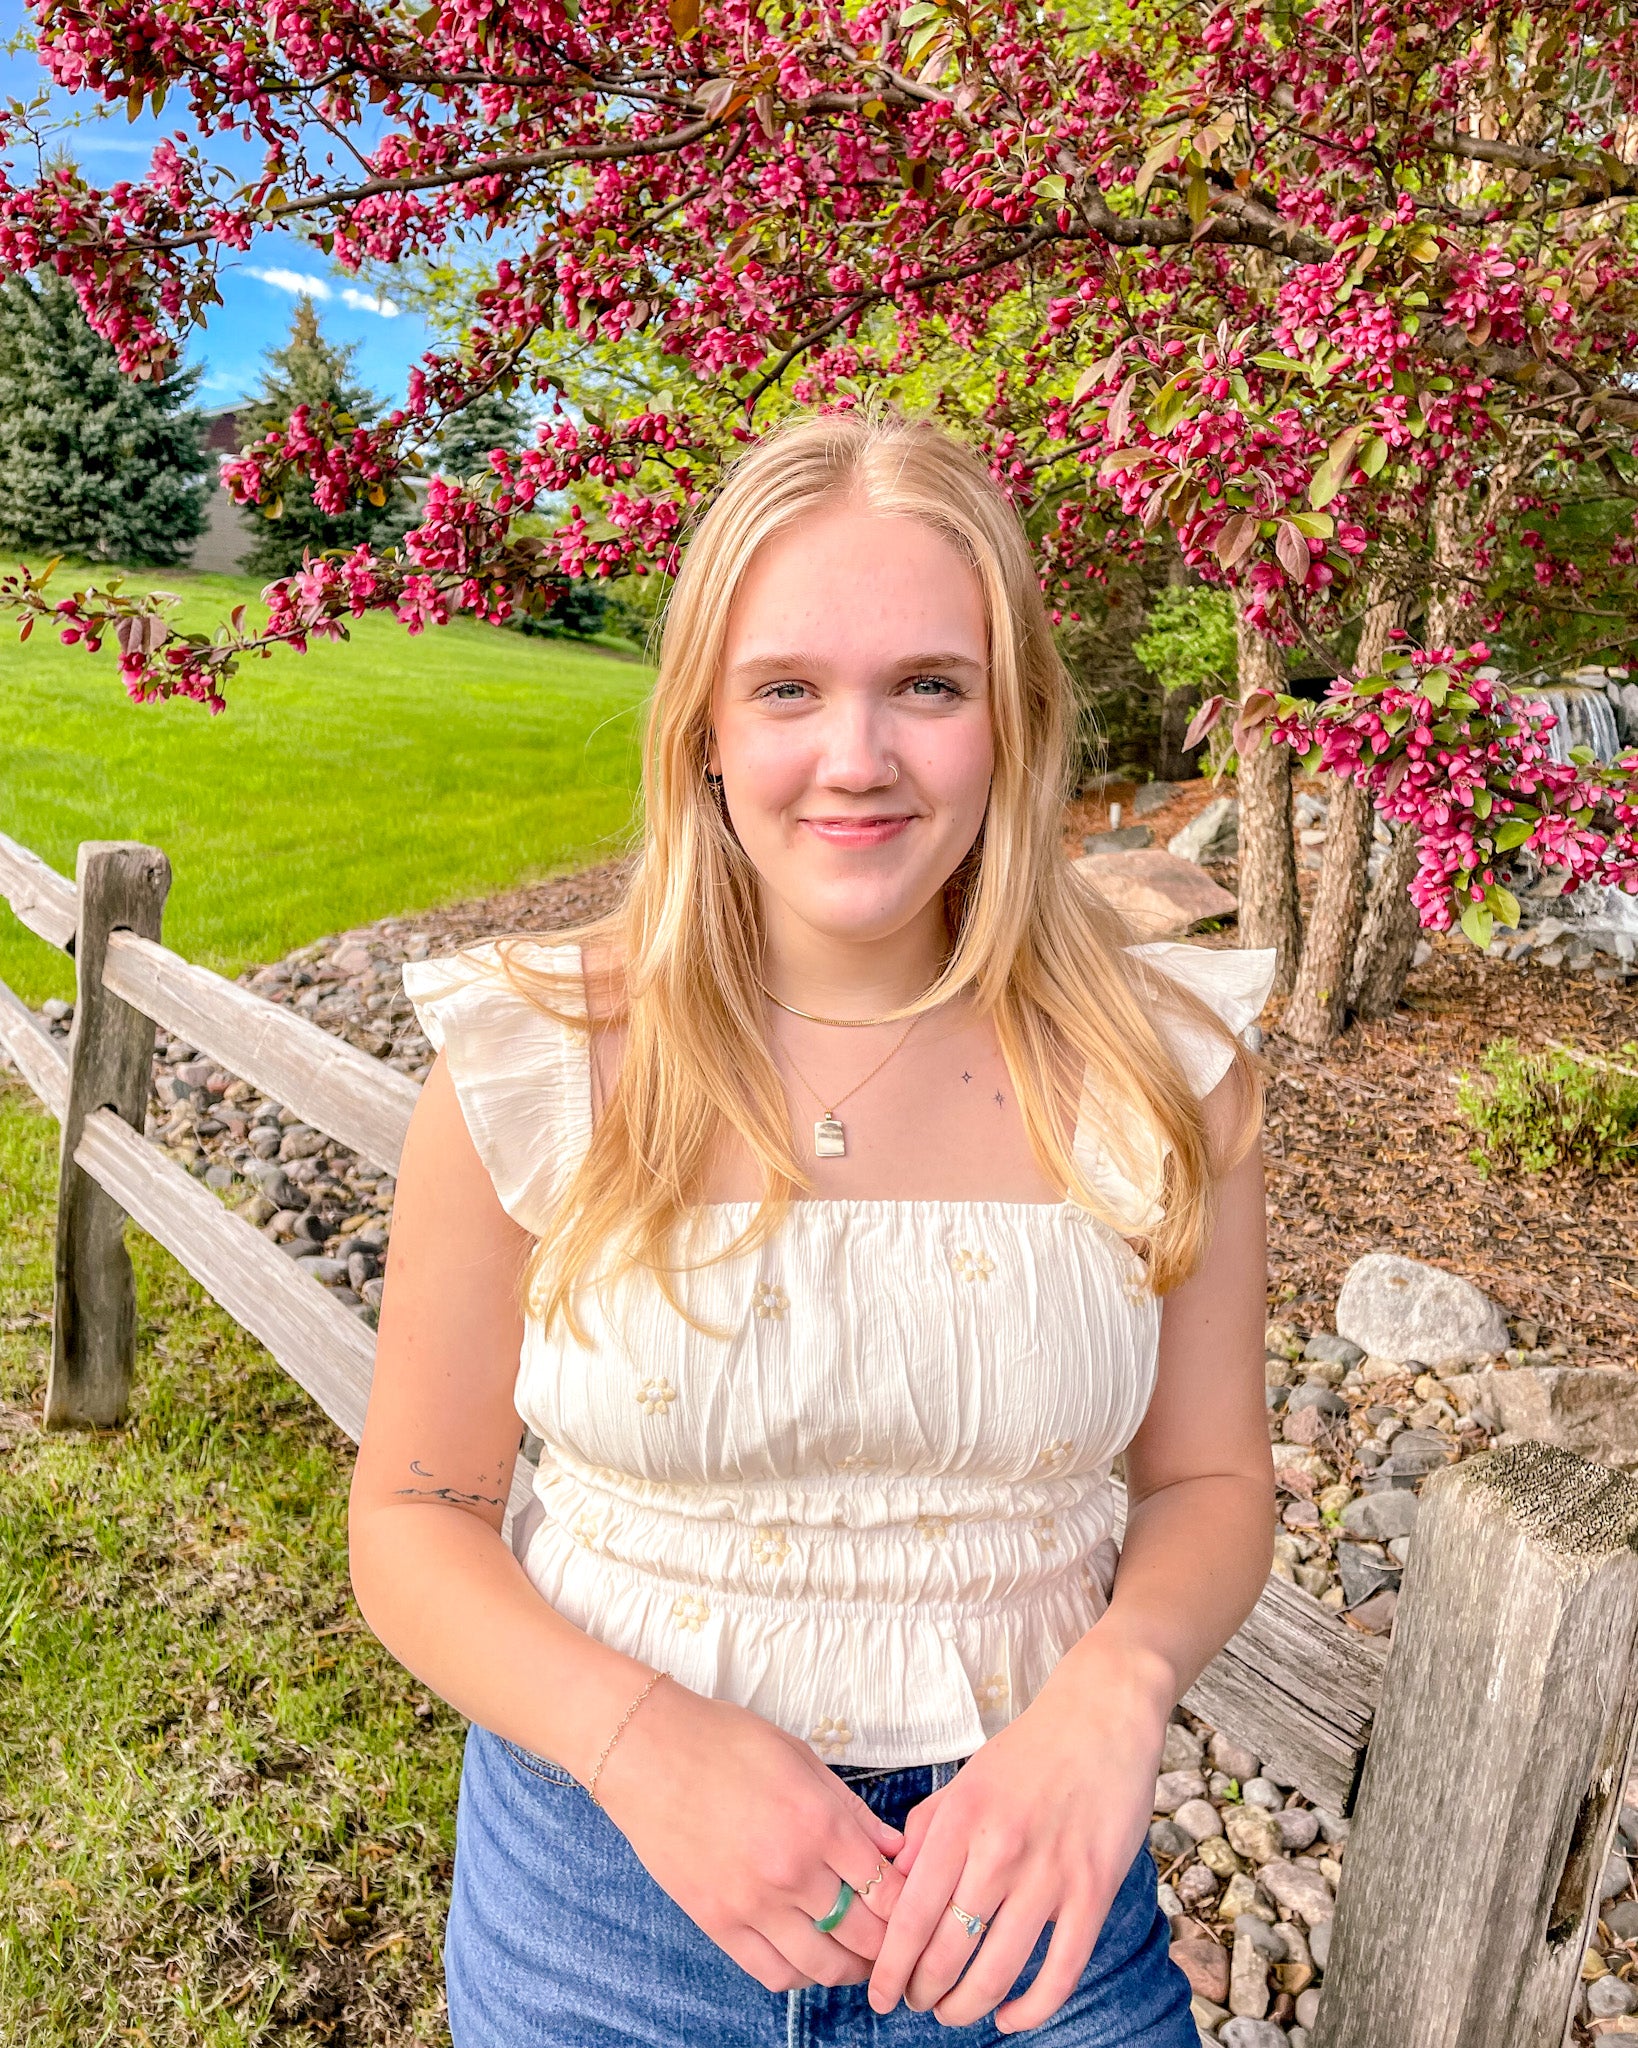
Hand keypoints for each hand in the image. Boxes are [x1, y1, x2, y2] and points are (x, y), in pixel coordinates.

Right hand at [594, 1676, 911, 1993]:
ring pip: (823, 1965)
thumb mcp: (801, 1758)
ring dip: (851, 1969)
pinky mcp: (717, 1922)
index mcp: (819, 1823)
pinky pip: (772, 1973)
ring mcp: (752, 1903)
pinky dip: (800, 1975)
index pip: (889, 1890)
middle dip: (891, 1943)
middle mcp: (792, 1870)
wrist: (649, 1753)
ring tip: (859, 1959)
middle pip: (865, 1935)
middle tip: (898, 1942)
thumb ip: (853, 1810)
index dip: (911, 1905)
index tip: (916, 1906)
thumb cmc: (727, 1742)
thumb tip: (896, 1849)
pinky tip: (809, 1959)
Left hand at [866, 1637, 1173, 2033]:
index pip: (911, 1914)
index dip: (890, 1966)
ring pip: (997, 1970)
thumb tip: (893, 1886)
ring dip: (967, 2005)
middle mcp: (999, 1850)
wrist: (1102, 1715)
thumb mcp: (964, 1780)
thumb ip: (927, 1830)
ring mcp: (1049, 1875)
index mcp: (961, 1820)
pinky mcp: (1094, 1892)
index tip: (877, 1993)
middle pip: (948, 1951)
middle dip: (923, 1991)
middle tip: (915, 2002)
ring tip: (952, 2012)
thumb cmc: (1029, 1751)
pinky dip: (1030, 2008)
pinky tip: (1009, 2015)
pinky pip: (1060, 1972)